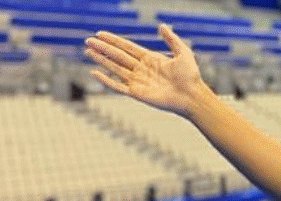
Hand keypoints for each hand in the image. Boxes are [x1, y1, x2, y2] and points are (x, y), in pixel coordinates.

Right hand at [84, 24, 205, 117]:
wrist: (192, 96)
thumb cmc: (190, 76)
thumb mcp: (182, 52)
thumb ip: (171, 39)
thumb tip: (161, 25)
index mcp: (150, 59)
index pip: (127, 47)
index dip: (113, 40)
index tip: (100, 33)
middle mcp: (142, 69)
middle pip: (117, 56)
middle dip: (103, 48)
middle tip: (88, 41)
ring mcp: (138, 81)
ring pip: (115, 68)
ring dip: (101, 60)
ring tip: (88, 51)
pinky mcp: (137, 93)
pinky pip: (118, 86)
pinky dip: (106, 80)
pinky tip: (94, 72)